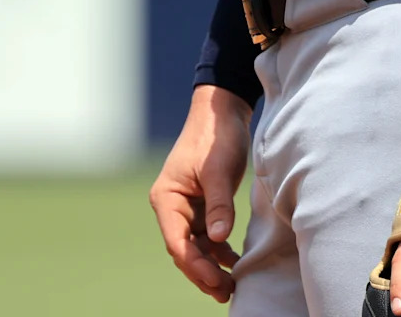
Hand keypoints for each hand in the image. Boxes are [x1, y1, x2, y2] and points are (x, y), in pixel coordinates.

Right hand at [149, 85, 252, 301]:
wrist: (224, 110)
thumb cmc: (216, 136)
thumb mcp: (219, 169)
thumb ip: (220, 204)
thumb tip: (218, 238)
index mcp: (166, 198)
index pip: (177, 241)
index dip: (195, 265)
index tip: (215, 280)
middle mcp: (172, 205)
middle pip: (184, 249)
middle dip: (203, 272)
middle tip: (225, 292)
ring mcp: (187, 206)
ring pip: (196, 246)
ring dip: (211, 265)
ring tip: (230, 286)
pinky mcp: (203, 204)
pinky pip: (207, 235)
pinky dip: (218, 250)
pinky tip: (233, 262)